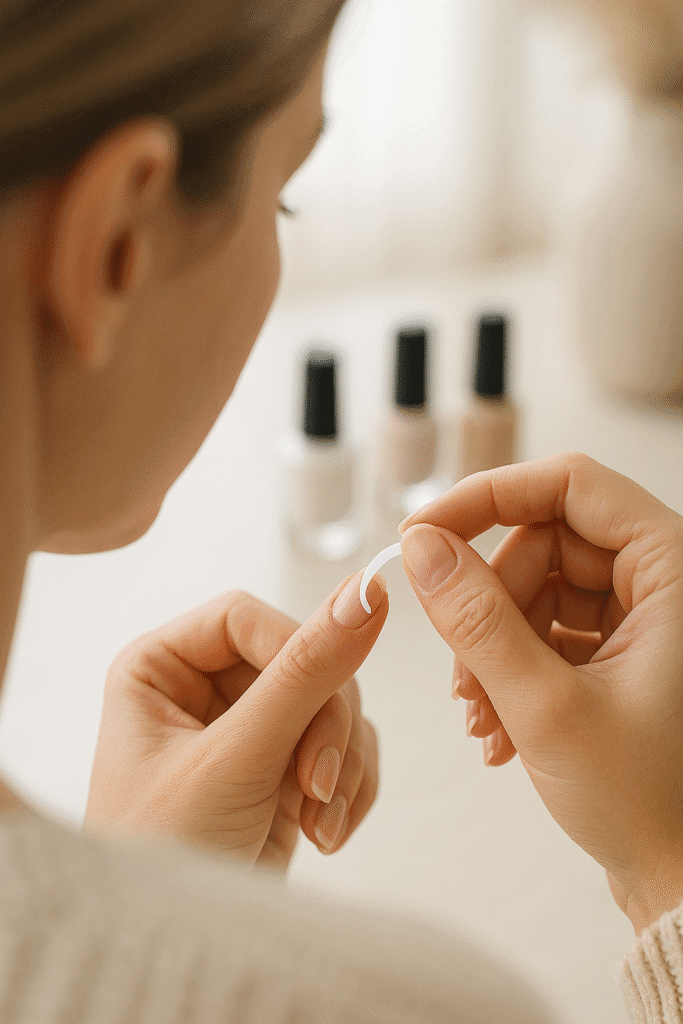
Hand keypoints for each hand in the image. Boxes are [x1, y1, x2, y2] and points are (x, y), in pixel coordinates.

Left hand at [84, 572, 387, 872]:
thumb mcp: (235, 758)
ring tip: (317, 822)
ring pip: (335, 704)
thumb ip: (304, 674)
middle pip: (302, 660)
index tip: (326, 697)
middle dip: (323, 727)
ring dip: (342, 764)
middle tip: (316, 785)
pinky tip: (325, 832)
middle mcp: (203, 689)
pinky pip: (346, 746)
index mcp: (161, 667)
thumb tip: (366, 592)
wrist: (178, 953)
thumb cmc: (165, 856)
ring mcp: (249, 728)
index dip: (294, 650)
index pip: (246, 617)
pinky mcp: (284, 767)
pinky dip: (349, 787)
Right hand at [398, 451, 682, 935]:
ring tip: (480, 718)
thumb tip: (420, 547)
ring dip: (490, 647)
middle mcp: (661, 581)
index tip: (421, 533)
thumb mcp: (546, 706)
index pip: (569, 484)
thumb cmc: (648, 803)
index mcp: (673, 570)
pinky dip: (508, 669)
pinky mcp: (619, 650)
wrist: (680, 882)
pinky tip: (497, 729)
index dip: (487, 498)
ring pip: (534, 588)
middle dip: (487, 604)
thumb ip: (477, 620)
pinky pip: (543, 627)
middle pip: (542, 542)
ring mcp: (640, 616)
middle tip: (460, 672)